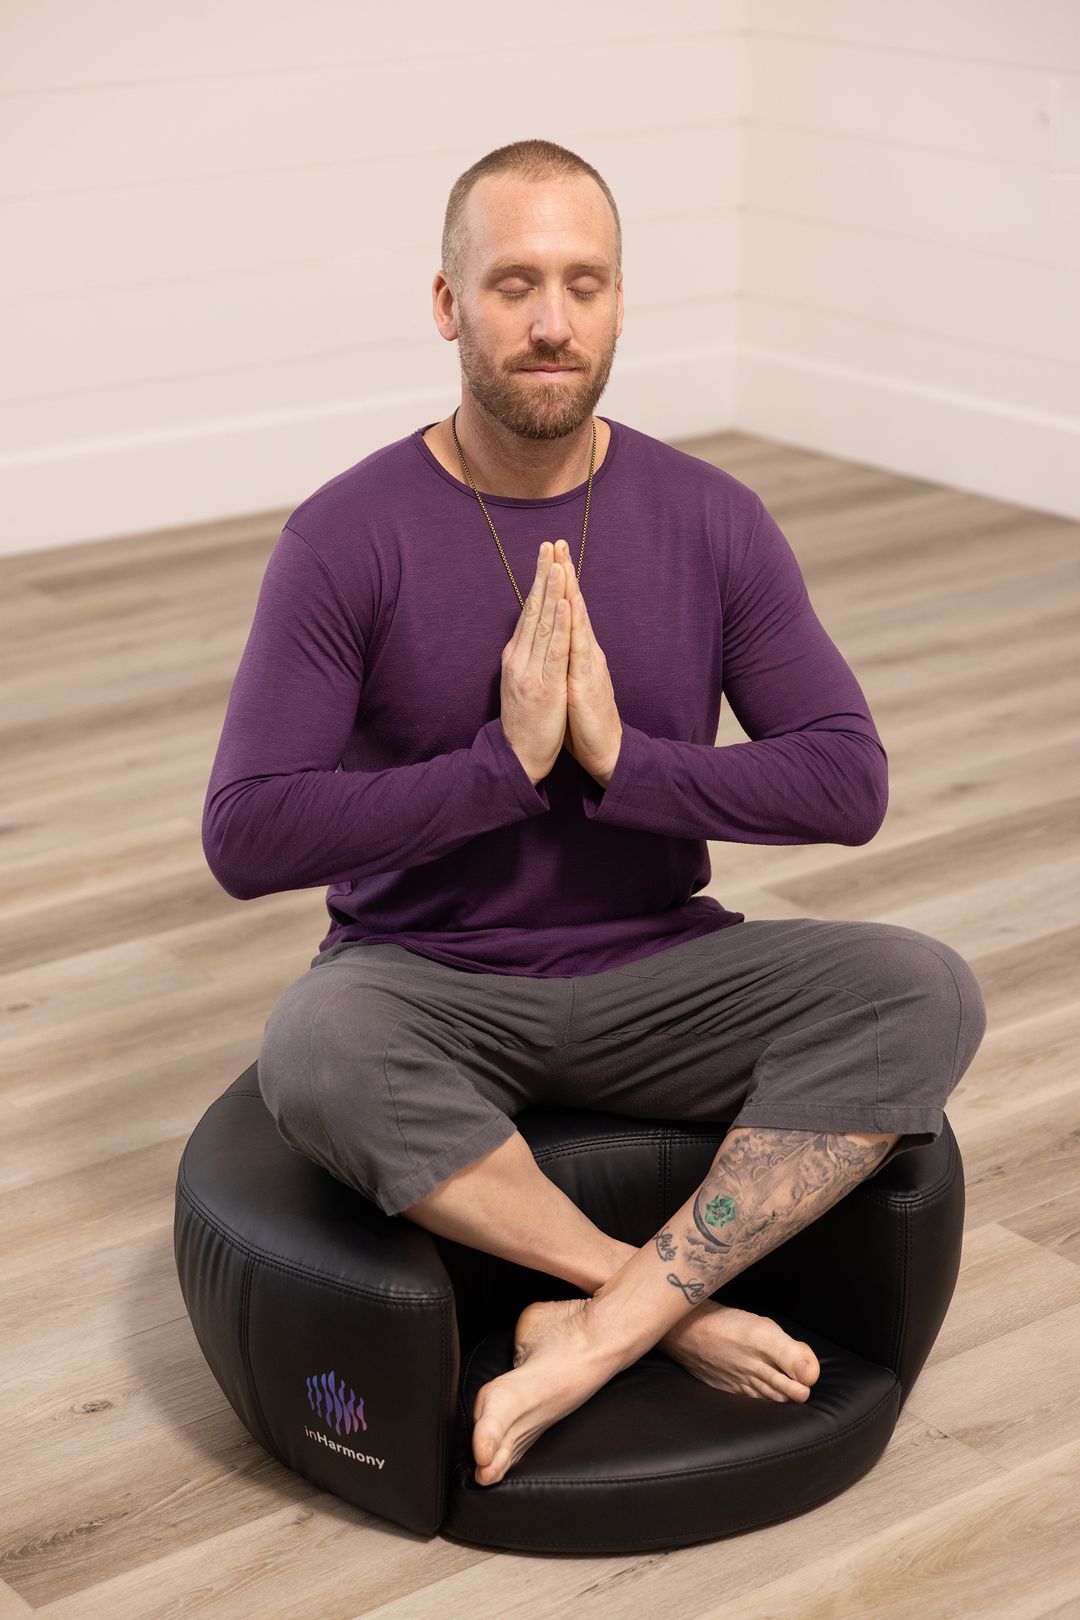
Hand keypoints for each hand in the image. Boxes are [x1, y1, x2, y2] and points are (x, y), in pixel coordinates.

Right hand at [500, 543, 571, 785]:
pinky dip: (560, 626)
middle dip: (541, 576)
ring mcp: (531, 671)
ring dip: (551, 593)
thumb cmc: (525, 723)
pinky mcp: (546, 686)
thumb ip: (526, 658)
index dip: (537, 582)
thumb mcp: (522, 684)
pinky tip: (565, 605)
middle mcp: (520, 658)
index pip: (528, 611)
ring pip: (543, 624)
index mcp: (516, 656)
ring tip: (558, 565)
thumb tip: (530, 636)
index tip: (546, 555)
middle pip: (532, 609)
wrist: (518, 758)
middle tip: (549, 544)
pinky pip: (554, 651)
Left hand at [552, 540, 622, 787]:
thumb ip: (564, 660)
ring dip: (571, 592)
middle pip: (574, 606)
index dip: (559, 583)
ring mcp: (589, 664)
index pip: (567, 610)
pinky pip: (580, 649)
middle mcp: (586, 652)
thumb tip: (555, 642)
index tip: (550, 555)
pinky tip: (571, 607)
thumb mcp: (569, 682)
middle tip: (557, 543)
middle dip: (565, 574)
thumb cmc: (585, 719)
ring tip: (563, 564)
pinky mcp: (588, 681)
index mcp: (578, 652)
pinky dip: (575, 626)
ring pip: (579, 621)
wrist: (605, 750)